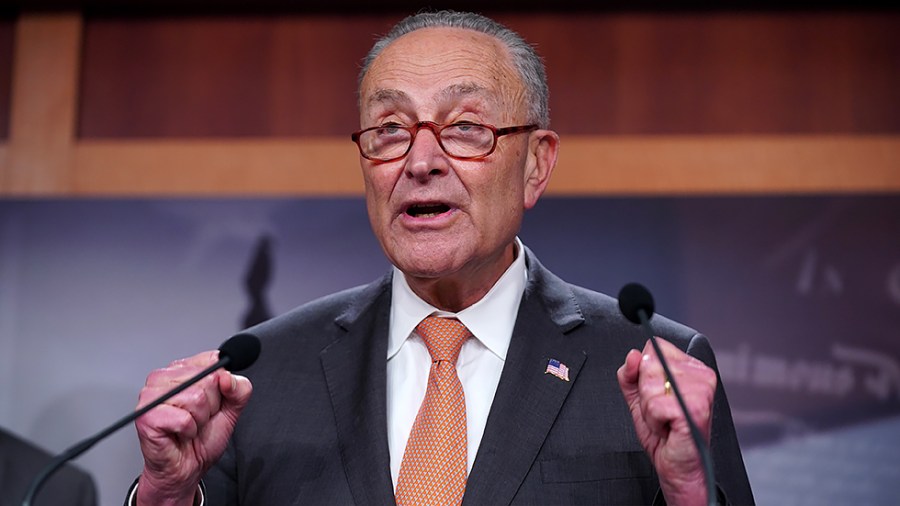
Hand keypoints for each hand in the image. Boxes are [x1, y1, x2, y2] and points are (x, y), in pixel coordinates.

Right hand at [134, 351, 252, 505]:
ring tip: (189, 426)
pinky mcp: (147, 415)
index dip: (220, 387)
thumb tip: (227, 378)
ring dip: (200, 419)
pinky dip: (189, 431)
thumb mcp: (231, 409)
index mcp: (182, 370)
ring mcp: (151, 395)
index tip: (212, 402)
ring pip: (196, 398)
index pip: (213, 361)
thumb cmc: (202, 438)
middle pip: (207, 380)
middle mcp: (163, 378)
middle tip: (199, 418)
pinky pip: (184, 419)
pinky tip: (180, 434)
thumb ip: (239, 389)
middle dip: (211, 405)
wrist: (187, 467)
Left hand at [617, 338, 715, 505]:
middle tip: (661, 411)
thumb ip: (630, 374)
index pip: (655, 347)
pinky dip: (653, 420)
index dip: (645, 372)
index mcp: (691, 368)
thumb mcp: (639, 398)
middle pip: (650, 363)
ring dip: (649, 408)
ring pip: (650, 384)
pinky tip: (667, 428)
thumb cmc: (665, 434)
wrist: (677, 466)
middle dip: (646, 393)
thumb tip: (633, 355)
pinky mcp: (696, 408)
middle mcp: (701, 375)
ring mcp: (701, 391)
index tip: (658, 394)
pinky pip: (655, 405)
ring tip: (665, 420)